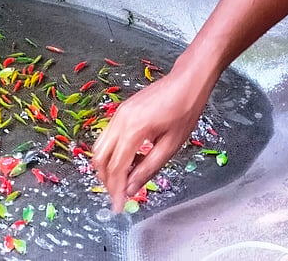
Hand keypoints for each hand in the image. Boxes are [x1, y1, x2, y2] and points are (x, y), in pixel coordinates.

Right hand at [92, 68, 212, 212]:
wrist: (187, 81)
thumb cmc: (185, 110)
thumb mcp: (171, 145)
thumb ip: (148, 168)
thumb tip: (132, 188)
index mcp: (133, 130)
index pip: (116, 168)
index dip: (116, 190)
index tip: (119, 207)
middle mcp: (120, 121)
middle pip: (100, 158)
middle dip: (107, 180)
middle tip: (120, 195)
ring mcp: (118, 114)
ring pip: (100, 147)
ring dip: (107, 167)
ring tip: (125, 180)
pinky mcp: (122, 111)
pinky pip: (109, 137)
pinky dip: (113, 153)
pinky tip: (131, 160)